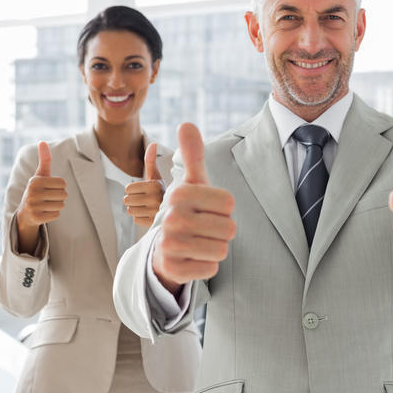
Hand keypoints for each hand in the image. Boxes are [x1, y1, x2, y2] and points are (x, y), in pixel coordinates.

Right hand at [16, 142, 67, 229]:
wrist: (25, 213)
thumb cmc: (37, 190)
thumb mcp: (40, 175)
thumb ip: (45, 159)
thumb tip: (42, 142)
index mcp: (34, 180)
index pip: (63, 183)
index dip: (60, 186)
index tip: (49, 188)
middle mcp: (32, 193)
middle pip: (64, 194)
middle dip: (59, 196)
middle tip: (48, 197)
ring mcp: (33, 206)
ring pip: (61, 205)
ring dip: (56, 205)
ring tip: (46, 204)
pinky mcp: (35, 218)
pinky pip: (57, 215)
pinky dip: (53, 214)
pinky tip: (44, 212)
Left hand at [124, 143, 164, 227]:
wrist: (176, 209)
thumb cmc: (161, 190)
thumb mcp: (156, 176)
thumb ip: (150, 161)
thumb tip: (152, 144)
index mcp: (155, 186)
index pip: (128, 189)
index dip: (132, 189)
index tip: (143, 190)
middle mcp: (156, 199)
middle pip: (127, 200)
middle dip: (133, 199)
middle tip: (144, 199)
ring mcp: (155, 213)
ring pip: (130, 211)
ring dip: (136, 209)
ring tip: (147, 207)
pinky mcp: (154, 224)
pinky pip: (136, 220)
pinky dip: (141, 218)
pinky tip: (149, 215)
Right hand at [152, 123, 236, 294]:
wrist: (162, 248)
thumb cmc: (185, 212)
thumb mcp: (190, 183)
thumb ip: (192, 155)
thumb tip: (186, 123)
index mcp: (179, 194)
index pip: (229, 204)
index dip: (224, 211)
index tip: (207, 211)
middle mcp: (172, 218)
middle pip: (229, 229)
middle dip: (221, 232)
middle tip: (203, 230)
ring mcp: (170, 245)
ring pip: (222, 250)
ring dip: (215, 249)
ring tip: (198, 244)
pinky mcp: (174, 269)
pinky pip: (211, 269)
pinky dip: (205, 266)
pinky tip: (191, 259)